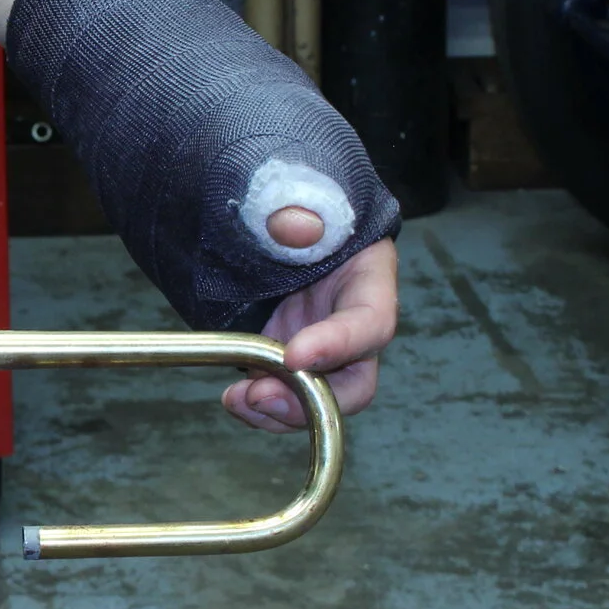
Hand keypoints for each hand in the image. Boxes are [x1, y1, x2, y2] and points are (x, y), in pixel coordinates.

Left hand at [220, 217, 397, 433]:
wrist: (259, 217)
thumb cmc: (289, 204)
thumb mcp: (294, 197)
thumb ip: (295, 211)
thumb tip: (295, 224)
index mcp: (369, 279)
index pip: (372, 322)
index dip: (340, 345)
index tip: (295, 355)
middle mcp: (350, 323)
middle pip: (354, 381)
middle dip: (310, 399)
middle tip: (262, 396)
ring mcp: (319, 346)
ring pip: (317, 399)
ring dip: (280, 410)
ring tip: (239, 400)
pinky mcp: (286, 358)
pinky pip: (283, 395)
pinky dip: (261, 404)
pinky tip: (236, 398)